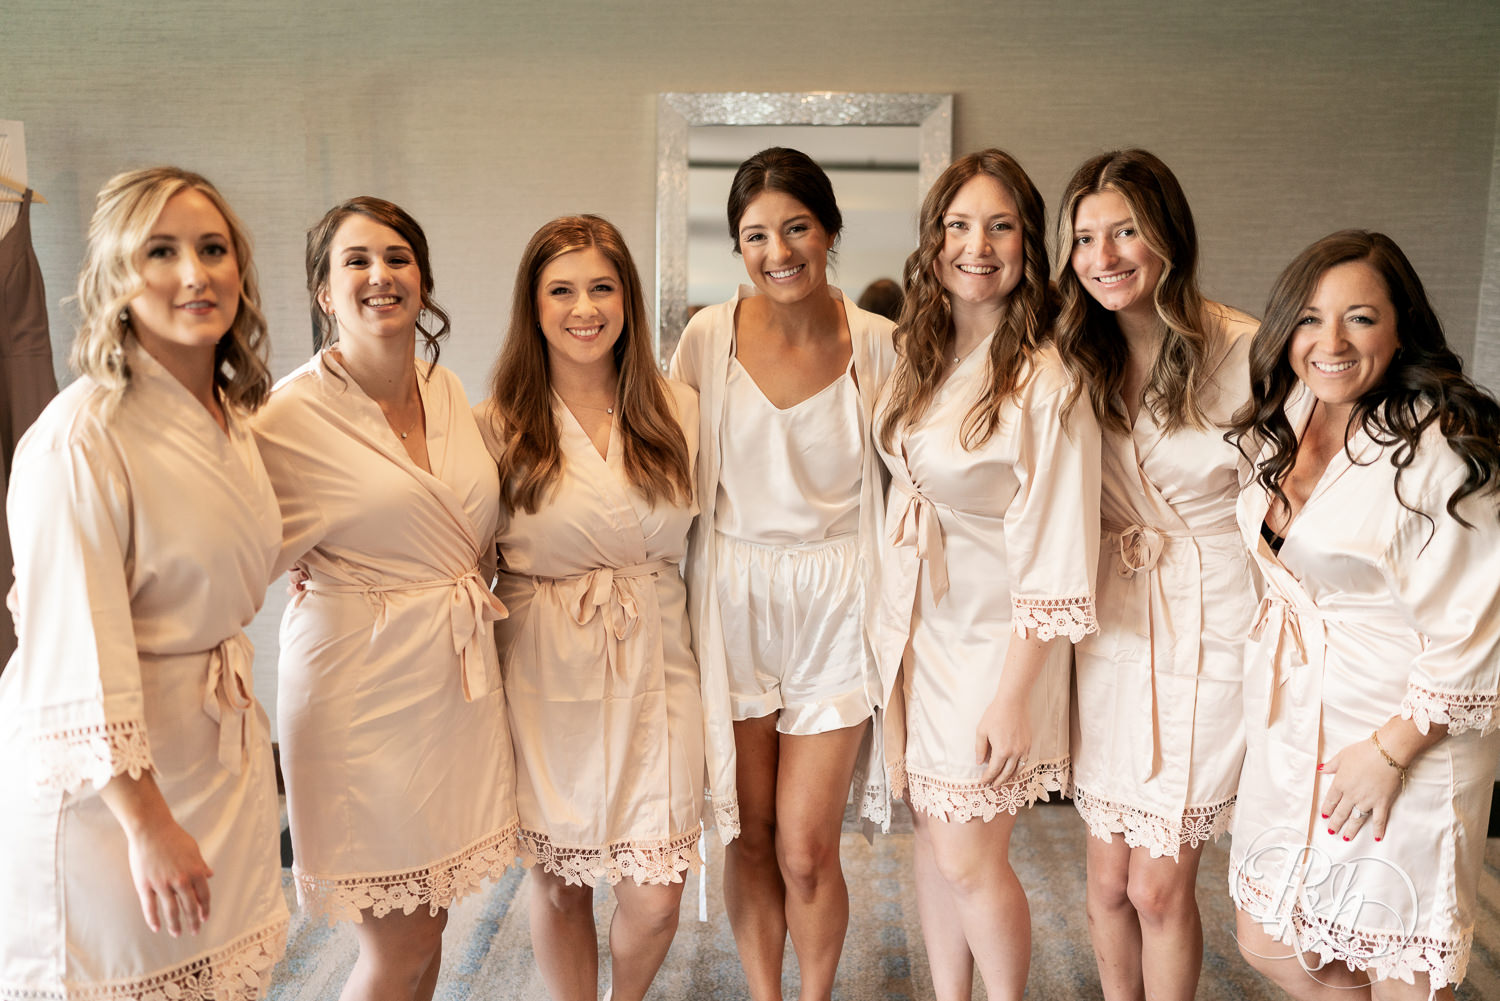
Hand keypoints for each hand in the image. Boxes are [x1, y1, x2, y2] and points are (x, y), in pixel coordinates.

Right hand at [123, 817, 213, 936]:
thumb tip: (210, 875)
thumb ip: (201, 865)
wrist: (151, 829)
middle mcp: (181, 881)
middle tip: (194, 931)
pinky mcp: (145, 885)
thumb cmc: (173, 837)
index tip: (205, 918)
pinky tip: (157, 928)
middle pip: (189, 907)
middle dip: (193, 921)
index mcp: (195, 871)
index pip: (203, 896)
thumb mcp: (193, 849)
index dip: (204, 909)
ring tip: (177, 934)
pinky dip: (153, 920)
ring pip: (171, 911)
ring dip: (175, 925)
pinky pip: (150, 907)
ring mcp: (163, 884)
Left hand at [975, 693, 1031, 787]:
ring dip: (1010, 777)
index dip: (987, 778)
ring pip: (1018, 769)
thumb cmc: (995, 715)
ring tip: (1003, 781)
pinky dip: (1019, 768)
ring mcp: (1024, 749)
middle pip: (1007, 773)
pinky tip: (1013, 769)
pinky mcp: (1029, 744)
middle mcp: (1015, 753)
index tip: (983, 783)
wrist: (1013, 702)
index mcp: (1002, 751)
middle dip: (999, 781)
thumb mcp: (982, 731)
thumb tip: (979, 762)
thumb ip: (980, 749)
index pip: (993, 770)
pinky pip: (1024, 761)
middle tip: (993, 787)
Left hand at [1318, 737, 1402, 843]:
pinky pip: (1379, 819)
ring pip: (1356, 819)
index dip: (1327, 809)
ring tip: (1346, 838)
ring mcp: (1367, 801)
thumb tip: (1321, 769)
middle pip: (1341, 812)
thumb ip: (1331, 765)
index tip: (1324, 815)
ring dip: (1351, 830)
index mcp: (1340, 783)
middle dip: (1335, 823)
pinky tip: (1377, 837)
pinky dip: (1378, 830)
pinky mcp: (1382, 802)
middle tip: (1331, 830)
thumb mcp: (1342, 755)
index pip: (1331, 800)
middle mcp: (1352, 795)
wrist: (1386, 753)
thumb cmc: (1364, 752)